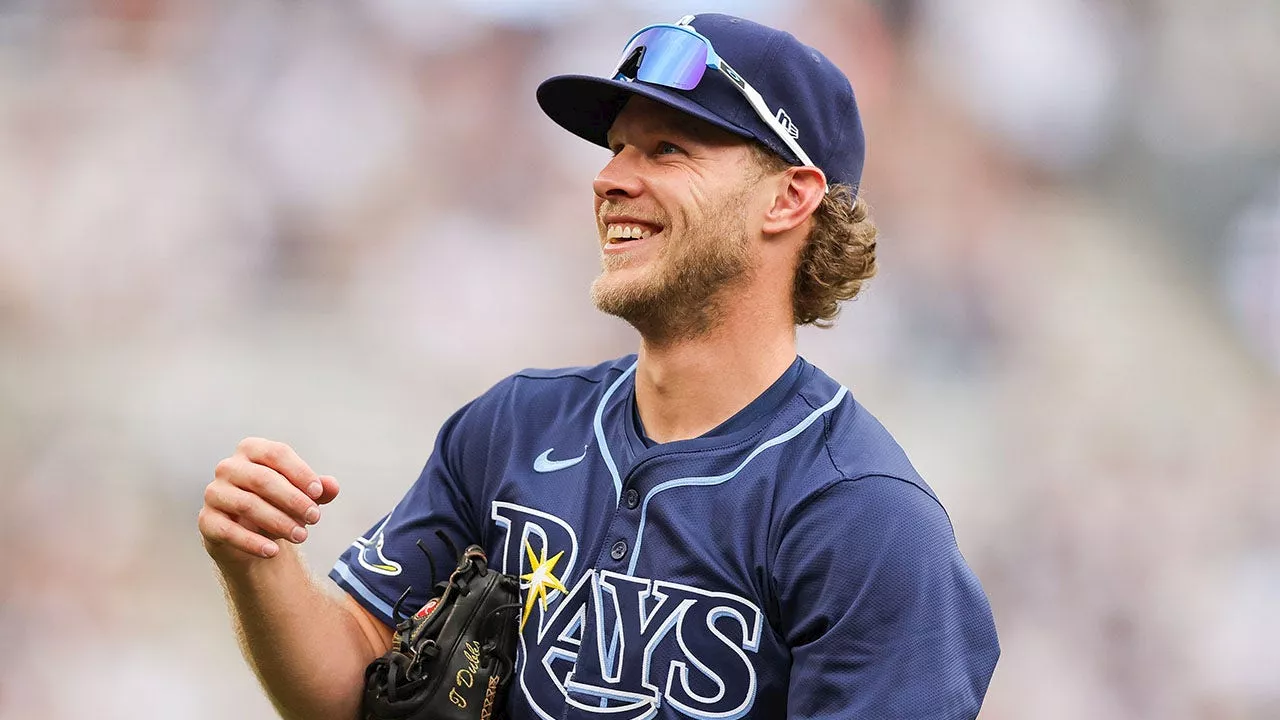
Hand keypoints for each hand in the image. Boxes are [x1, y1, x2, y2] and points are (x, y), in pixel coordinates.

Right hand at [199, 438, 339, 562]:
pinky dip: (252, 542)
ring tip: (301, 536)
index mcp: (251, 450)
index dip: (299, 472)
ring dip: (278, 522)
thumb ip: (318, 489)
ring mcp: (214, 493)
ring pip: (247, 505)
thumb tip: (332, 486)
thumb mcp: (302, 495)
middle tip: (315, 518)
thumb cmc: (278, 504)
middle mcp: (228, 467)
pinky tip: (273, 551)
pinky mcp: (206, 520)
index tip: (318, 493)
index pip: (276, 453)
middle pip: (263, 480)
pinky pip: (228, 531)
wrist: (251, 534)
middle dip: (293, 500)